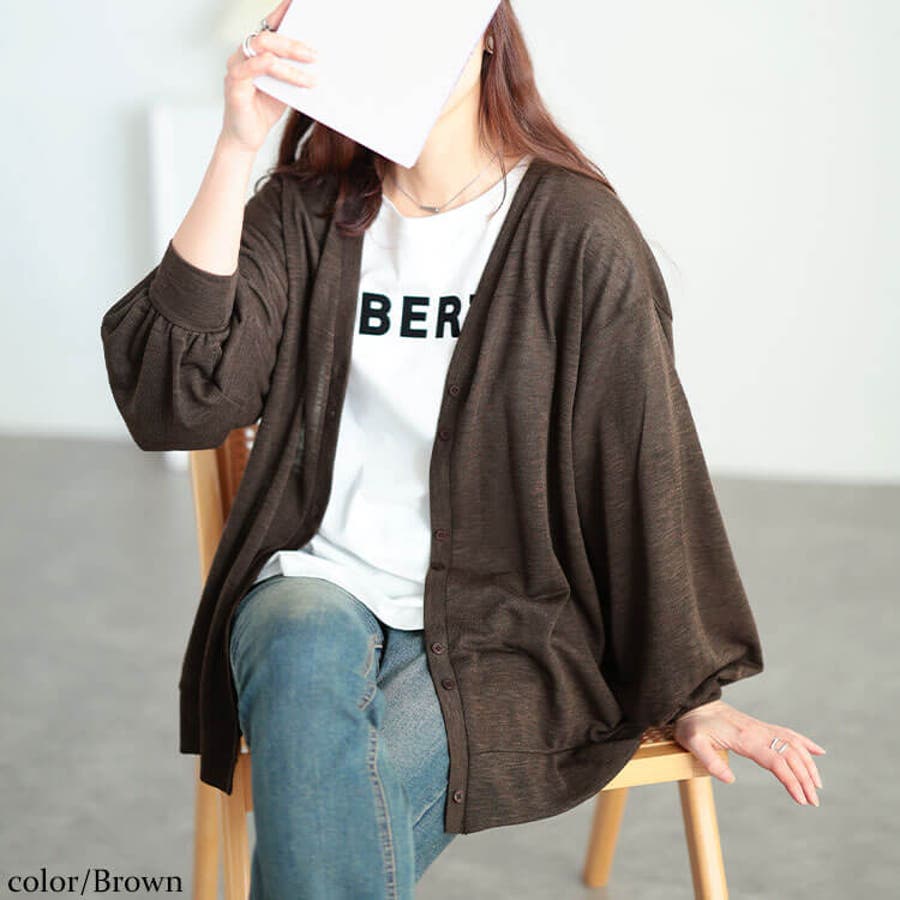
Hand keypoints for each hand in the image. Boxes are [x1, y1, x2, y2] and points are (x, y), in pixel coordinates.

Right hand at [220, 0, 318, 154]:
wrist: (248, 138)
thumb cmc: (265, 110)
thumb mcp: (286, 86)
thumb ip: (295, 70)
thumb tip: (319, 60)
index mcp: (257, 51)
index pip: (271, 26)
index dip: (282, 12)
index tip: (298, 3)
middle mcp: (244, 54)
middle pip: (269, 36)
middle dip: (295, 44)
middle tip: (316, 55)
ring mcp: (237, 66)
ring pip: (263, 50)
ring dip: (290, 61)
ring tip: (312, 75)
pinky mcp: (234, 83)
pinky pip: (250, 68)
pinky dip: (272, 68)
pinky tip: (291, 77)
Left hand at [672, 699, 825, 806]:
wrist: (692, 703)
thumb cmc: (691, 724)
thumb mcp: (693, 743)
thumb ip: (710, 761)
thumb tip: (730, 779)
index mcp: (746, 738)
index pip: (777, 761)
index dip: (792, 781)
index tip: (802, 799)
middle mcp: (758, 731)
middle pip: (791, 755)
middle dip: (805, 779)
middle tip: (813, 802)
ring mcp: (761, 728)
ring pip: (793, 745)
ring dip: (808, 765)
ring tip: (817, 786)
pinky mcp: (759, 727)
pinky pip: (788, 733)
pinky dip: (805, 743)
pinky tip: (818, 752)